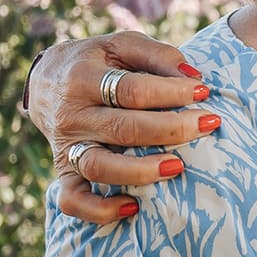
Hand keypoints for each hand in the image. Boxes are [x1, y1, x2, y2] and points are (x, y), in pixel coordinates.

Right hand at [27, 32, 220, 224]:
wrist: (47, 81)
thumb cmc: (100, 63)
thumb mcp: (123, 45)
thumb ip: (159, 55)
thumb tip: (194, 77)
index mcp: (83, 77)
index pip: (132, 90)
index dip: (171, 92)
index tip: (203, 92)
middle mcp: (71, 115)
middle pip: (122, 129)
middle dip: (171, 129)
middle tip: (209, 124)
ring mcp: (66, 147)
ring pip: (99, 167)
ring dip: (141, 171)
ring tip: (178, 167)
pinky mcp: (64, 173)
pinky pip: (74, 200)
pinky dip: (99, 211)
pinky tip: (133, 208)